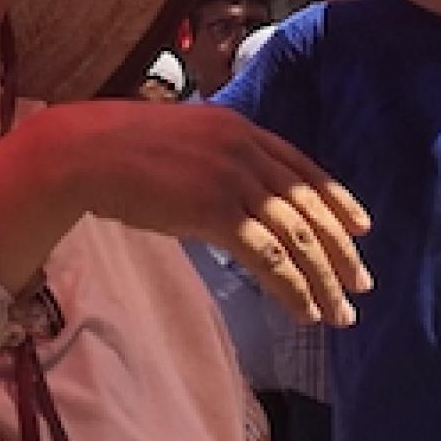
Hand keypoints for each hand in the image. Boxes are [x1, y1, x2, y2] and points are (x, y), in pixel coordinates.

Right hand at [8, 102, 371, 326]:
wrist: (80, 152)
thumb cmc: (115, 147)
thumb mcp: (179, 139)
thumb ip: (214, 157)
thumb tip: (234, 193)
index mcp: (239, 128)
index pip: (304, 169)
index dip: (338, 201)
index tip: (361, 229)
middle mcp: (245, 150)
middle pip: (309, 207)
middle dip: (340, 251)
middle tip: (360, 286)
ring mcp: (232, 179)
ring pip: (296, 238)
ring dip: (323, 280)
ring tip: (337, 312)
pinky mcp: (216, 211)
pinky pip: (269, 257)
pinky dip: (293, 288)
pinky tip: (303, 310)